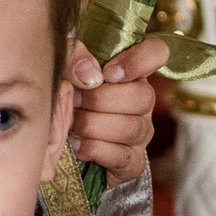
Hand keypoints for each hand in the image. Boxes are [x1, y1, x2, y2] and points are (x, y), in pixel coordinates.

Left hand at [68, 34, 163, 186]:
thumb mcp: (64, 68)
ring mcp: (141, 133)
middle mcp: (143, 102)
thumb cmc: (66, 98)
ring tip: (72, 124)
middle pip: (142, 96)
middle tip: (74, 101)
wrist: (59, 145)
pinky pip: (122, 157)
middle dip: (99, 100)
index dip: (139, 59)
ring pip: (131, 128)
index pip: (157, 52)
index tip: (108, 72)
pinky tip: (77, 144)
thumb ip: (74, 57)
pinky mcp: (132, 162)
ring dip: (93, 125)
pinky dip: (95, 149)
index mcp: (131, 72)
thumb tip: (90, 74)